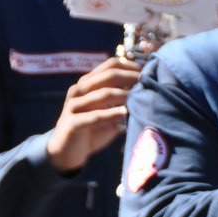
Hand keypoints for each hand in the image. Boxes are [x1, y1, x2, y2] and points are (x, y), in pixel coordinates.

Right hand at [46, 56, 142, 173]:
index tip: (149, 73)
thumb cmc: (92, 130)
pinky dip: (111, 114)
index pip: (111, 65)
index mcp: (88, 84)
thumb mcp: (109, 114)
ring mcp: (74, 106)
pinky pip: (94, 116)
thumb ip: (123, 104)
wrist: (67, 151)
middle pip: (108, 76)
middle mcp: (80, 91)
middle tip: (148, 83)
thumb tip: (150, 96)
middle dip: (131, 78)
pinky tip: (125, 113)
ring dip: (124, 95)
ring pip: (102, 94)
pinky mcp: (72, 122)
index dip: (131, 67)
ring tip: (140, 98)